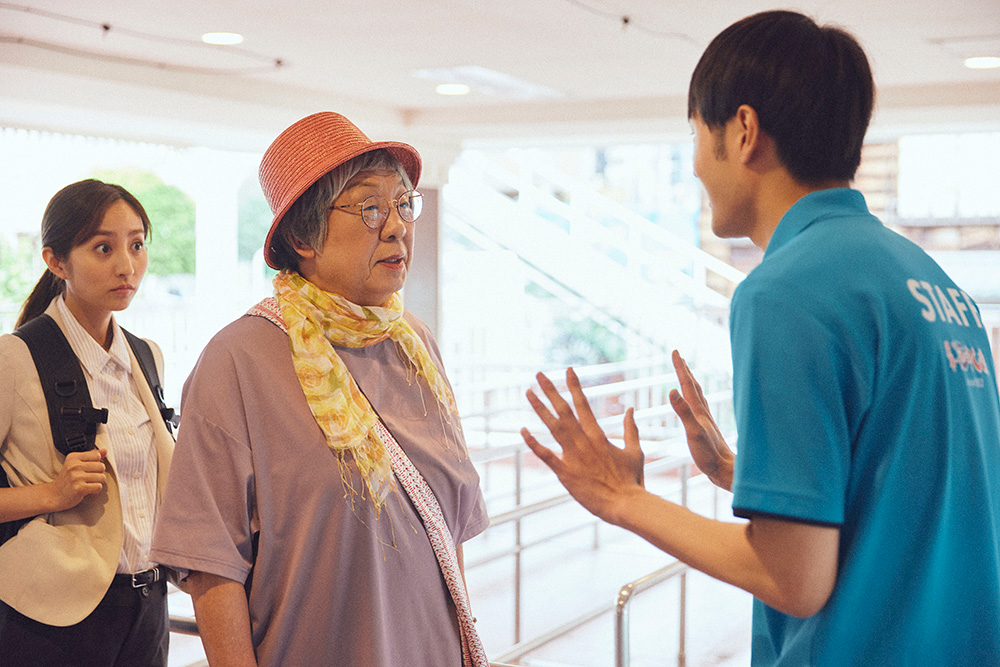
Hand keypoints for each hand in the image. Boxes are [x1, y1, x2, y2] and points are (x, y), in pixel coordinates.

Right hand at [46, 448, 107, 511]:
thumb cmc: (67, 479)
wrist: (54, 495)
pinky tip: (87, 490)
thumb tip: (105, 451)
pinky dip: (95, 490)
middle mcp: (74, 466)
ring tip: (87, 484)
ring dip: (97, 482)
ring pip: (102, 477)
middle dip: (98, 473)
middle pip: (102, 466)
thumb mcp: (75, 463)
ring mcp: (76, 477)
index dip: (96, 463)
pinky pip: (98, 487)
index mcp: (73, 457)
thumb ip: (90, 456)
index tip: (87, 469)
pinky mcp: (79, 488)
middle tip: (87, 478)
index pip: (97, 455)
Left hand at [520, 368, 644, 524]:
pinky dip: (533, 443)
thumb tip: (630, 408)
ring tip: (528, 393)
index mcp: (599, 435)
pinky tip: (522, 430)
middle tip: (538, 374)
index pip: (583, 404)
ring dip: (539, 409)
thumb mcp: (635, 451)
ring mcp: (573, 456)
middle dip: (550, 390)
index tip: (567, 370)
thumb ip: (630, 428)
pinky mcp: (565, 473)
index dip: (574, 386)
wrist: (625, 504)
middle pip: (564, 410)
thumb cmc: (631, 480)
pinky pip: (546, 455)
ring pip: (553, 427)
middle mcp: (584, 442)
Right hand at [669, 350, 734, 490]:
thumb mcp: (693, 432)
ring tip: (685, 375)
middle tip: (678, 357)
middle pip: (693, 386)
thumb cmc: (709, 454)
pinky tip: (694, 404)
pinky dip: (693, 399)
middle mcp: (703, 412)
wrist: (726, 470)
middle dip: (684, 370)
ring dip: (690, 383)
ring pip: (697, 395)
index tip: (675, 352)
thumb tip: (671, 390)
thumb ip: (683, 412)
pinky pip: (698, 407)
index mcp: (698, 411)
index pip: (687, 384)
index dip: (680, 368)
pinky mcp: (706, 429)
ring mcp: (705, 420)